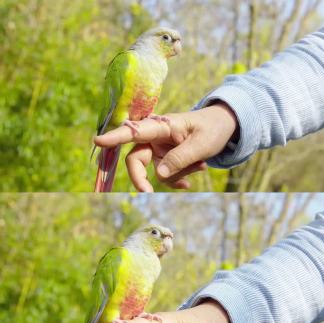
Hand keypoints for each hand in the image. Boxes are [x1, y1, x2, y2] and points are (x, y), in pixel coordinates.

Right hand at [94, 103, 237, 191]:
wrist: (223, 126)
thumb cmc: (212, 129)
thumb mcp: (201, 144)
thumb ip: (180, 159)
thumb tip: (158, 175)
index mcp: (162, 126)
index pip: (134, 132)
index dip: (115, 137)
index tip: (98, 141)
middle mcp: (155, 137)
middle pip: (135, 159)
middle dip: (141, 177)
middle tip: (147, 193)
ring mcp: (159, 149)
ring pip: (156, 172)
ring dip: (178, 174)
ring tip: (202, 165)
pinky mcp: (166, 160)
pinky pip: (165, 176)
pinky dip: (180, 178)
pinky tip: (198, 171)